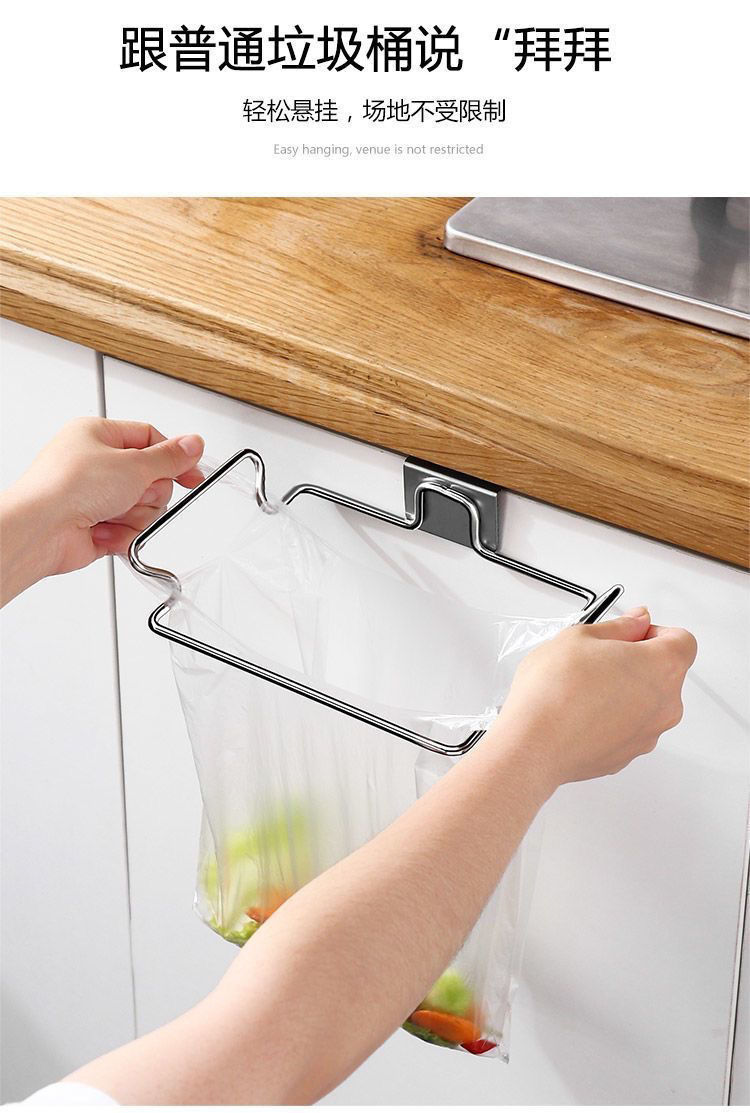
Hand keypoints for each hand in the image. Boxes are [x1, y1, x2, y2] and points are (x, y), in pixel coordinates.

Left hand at [0, 418, 204, 603]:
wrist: (40, 530)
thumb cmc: (67, 488)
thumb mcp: (132, 465)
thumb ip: (169, 458)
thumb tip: (193, 444)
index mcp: (98, 435)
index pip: (150, 438)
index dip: (174, 457)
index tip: (192, 474)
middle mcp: (96, 464)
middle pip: (150, 479)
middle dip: (148, 493)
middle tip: (132, 493)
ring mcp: (95, 496)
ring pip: (143, 508)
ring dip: (133, 516)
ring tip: (110, 514)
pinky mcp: (96, 525)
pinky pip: (128, 530)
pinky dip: (121, 535)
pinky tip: (102, 531)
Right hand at [494, 607, 696, 787]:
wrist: (534, 744)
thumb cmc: (554, 691)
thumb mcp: (581, 636)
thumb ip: (620, 626)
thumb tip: (637, 621)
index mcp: (662, 667)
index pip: (682, 641)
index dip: (655, 632)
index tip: (629, 634)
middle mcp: (666, 704)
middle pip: (665, 673)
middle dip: (637, 662)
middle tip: (598, 658)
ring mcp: (649, 734)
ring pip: (646, 703)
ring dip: (624, 692)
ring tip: (583, 688)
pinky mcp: (628, 755)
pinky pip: (628, 727)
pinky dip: (612, 718)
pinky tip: (580, 711)